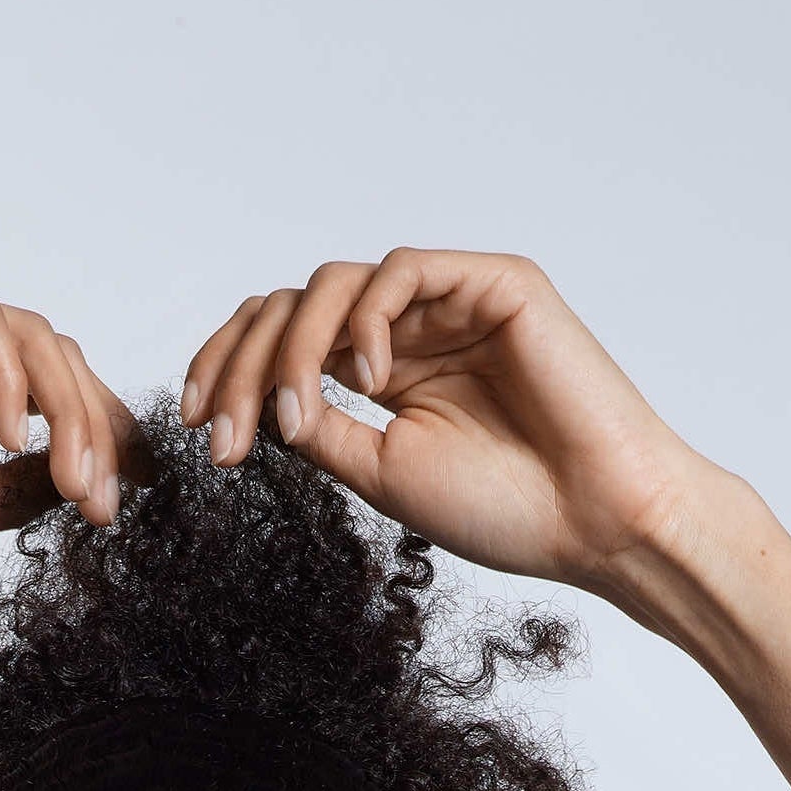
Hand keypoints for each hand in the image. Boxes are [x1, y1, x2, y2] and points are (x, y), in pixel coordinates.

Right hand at [0, 243, 126, 565]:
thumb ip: (4, 491)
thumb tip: (75, 484)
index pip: (37, 395)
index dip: (89, 441)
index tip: (118, 504)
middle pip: (48, 361)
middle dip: (92, 431)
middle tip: (106, 500)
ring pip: (29, 337)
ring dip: (67, 412)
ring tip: (75, 479)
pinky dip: (13, 377)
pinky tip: (13, 434)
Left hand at [179, 252, 704, 594]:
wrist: (597, 521)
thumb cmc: (507, 511)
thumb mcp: (383, 476)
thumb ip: (323, 431)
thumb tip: (255, 403)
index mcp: (386, 377)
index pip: (287, 344)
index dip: (229, 371)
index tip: (193, 427)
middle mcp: (411, 332)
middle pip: (294, 307)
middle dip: (239, 362)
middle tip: (215, 428)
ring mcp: (450, 303)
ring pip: (334, 284)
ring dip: (291, 347)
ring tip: (291, 414)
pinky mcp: (492, 283)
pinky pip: (399, 269)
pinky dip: (364, 319)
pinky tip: (366, 377)